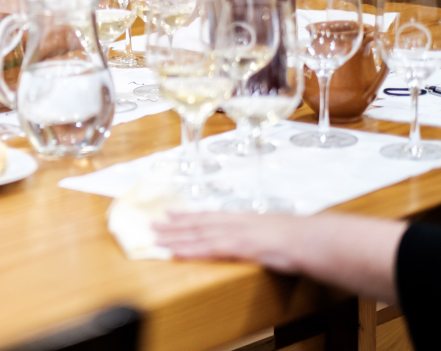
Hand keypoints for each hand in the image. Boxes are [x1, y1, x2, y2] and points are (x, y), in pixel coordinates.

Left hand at [153, 211, 304, 272]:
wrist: (313, 239)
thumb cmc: (300, 237)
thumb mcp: (274, 231)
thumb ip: (259, 234)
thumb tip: (256, 239)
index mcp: (243, 218)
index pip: (209, 216)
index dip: (188, 215)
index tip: (170, 213)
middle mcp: (236, 222)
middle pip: (199, 223)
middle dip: (174, 225)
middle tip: (152, 225)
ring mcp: (237, 233)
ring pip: (199, 235)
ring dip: (176, 237)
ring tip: (156, 238)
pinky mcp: (241, 246)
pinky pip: (210, 249)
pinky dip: (192, 250)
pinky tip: (177, 251)